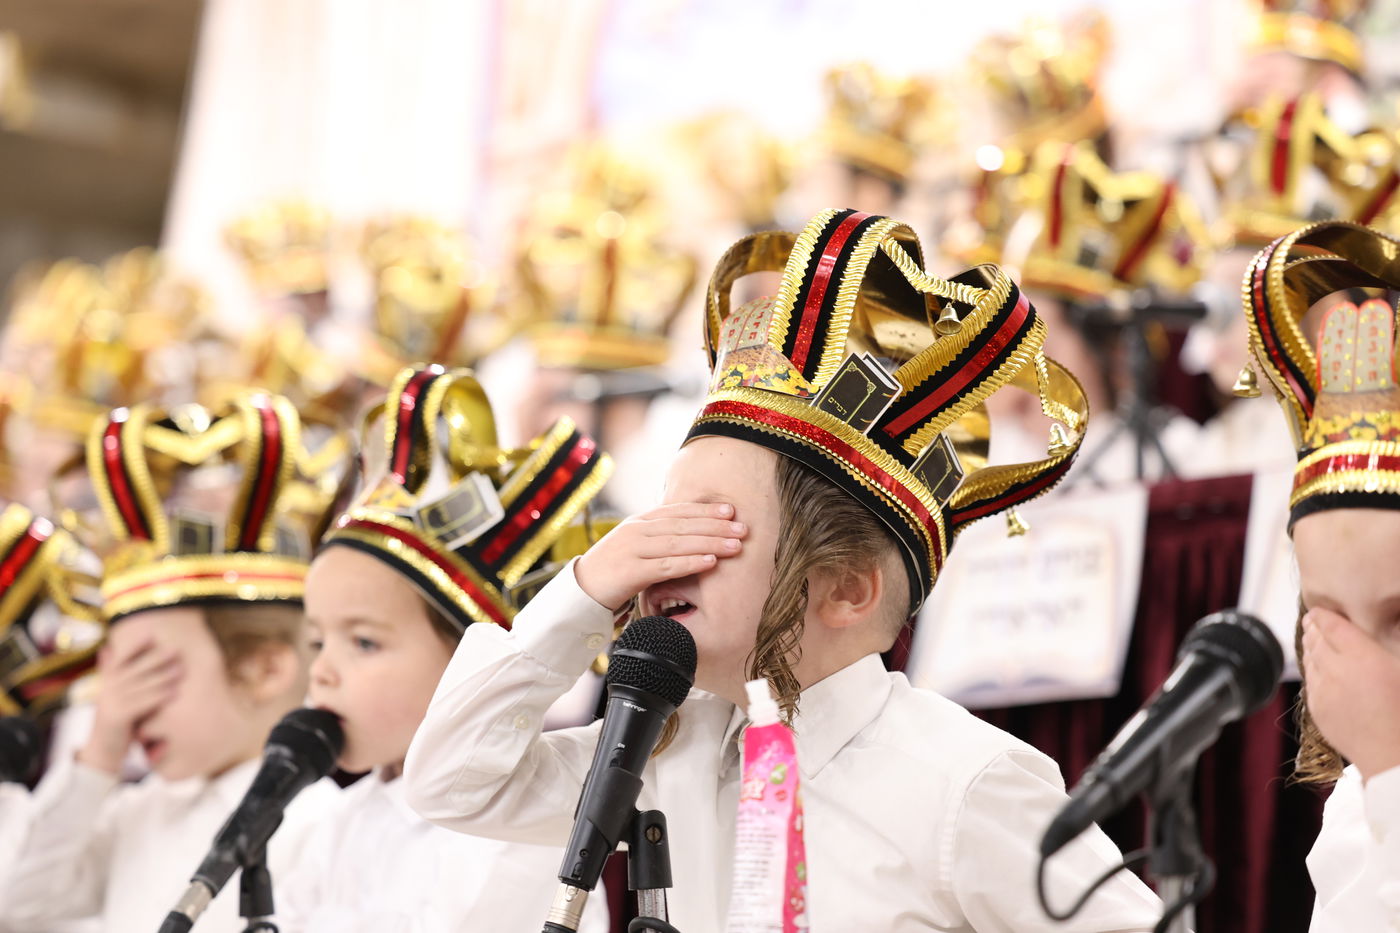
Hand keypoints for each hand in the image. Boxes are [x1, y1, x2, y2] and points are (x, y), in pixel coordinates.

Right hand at [77, 636, 181, 774]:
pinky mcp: (116, 718)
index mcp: (106, 684)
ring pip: (140, 687)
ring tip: (181, 670)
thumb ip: (111, 674)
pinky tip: (174, 692)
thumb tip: (106, 649)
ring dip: (162, 677)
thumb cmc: (114, 723)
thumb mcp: (112, 697)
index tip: (151, 635)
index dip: (134, 647)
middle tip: (175, 650)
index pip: (120, 660)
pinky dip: (158, 697)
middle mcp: (106, 691)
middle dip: (155, 659)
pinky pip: (140, 704)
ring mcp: (109, 704)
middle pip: (134, 670)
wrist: (101, 754)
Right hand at [575, 501, 745, 610]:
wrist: (580, 592)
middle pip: (683, 525)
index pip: (678, 511)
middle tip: (742, 528)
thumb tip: (688, 532)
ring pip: (679, 543)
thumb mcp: (635, 546)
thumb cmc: (612, 570)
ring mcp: (633, 549)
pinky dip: (691, 563)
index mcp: (639, 521)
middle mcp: (637, 530)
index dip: (705, 510)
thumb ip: (657, 537)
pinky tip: (711, 562)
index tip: (730, 511)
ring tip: (735, 545)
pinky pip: (667, 566)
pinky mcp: (631, 572)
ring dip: (710, 542)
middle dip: (715, 526)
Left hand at [1302, 608, 1399, 779]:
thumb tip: (1368, 642)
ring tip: (1312, 637)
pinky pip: (1309, 681)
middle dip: (1314, 628)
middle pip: (1317, 640)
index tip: (1320, 610)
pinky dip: (1310, 669)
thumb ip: (1382, 651)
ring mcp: (1323, 691)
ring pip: (1309, 659)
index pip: (1333, 627)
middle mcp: (1337, 670)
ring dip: (1310, 646)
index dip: (1324, 616)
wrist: (1395, 759)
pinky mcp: (1317, 710)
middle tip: (1313, 620)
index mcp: (1364, 658)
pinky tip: (1314, 666)